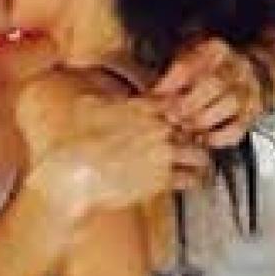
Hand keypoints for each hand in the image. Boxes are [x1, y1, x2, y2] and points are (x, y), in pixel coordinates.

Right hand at [32, 95, 207, 218]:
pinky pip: (191, 178)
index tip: (180, 119)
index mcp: (145, 108)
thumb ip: (111, 100)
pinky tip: (190, 180)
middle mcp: (159, 129)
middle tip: (194, 140)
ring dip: (199, 158)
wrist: (75, 176)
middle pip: (194, 127)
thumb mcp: (90, 108)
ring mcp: (163, 154)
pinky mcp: (163, 180)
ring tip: (199, 163)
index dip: (180, 112)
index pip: (177, 103)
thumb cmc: (77, 144)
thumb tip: (112, 95)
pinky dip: (193, 179)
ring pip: (199, 154)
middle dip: (195, 134)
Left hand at [151, 37, 265, 148]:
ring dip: (201, 120)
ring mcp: (248, 90)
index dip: (171, 81)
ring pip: (227, 105)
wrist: (255, 72)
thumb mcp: (192, 53)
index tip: (154, 94)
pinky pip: (237, 127)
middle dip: (187, 104)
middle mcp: (235, 67)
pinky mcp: (252, 112)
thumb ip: (173, 67)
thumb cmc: (212, 66)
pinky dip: (218, 137)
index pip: (191, 63)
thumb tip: (152, 90)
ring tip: (182, 128)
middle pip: (212, 84)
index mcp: (216, 49)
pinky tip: (201, 139)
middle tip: (169, 116)